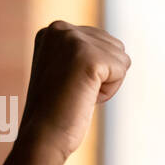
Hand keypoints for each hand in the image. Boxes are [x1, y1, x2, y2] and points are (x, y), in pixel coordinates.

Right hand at [16, 21, 130, 164]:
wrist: (42, 136)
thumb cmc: (56, 111)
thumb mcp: (65, 70)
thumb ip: (83, 52)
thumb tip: (115, 46)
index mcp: (54, 30)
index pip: (102, 41)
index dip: (94, 71)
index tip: (68, 84)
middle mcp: (61, 28)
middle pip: (115, 46)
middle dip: (103, 75)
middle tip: (75, 91)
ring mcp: (74, 41)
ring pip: (122, 59)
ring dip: (107, 83)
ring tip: (79, 94)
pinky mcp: (89, 57)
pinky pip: (122, 71)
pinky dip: (109, 91)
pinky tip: (86, 97)